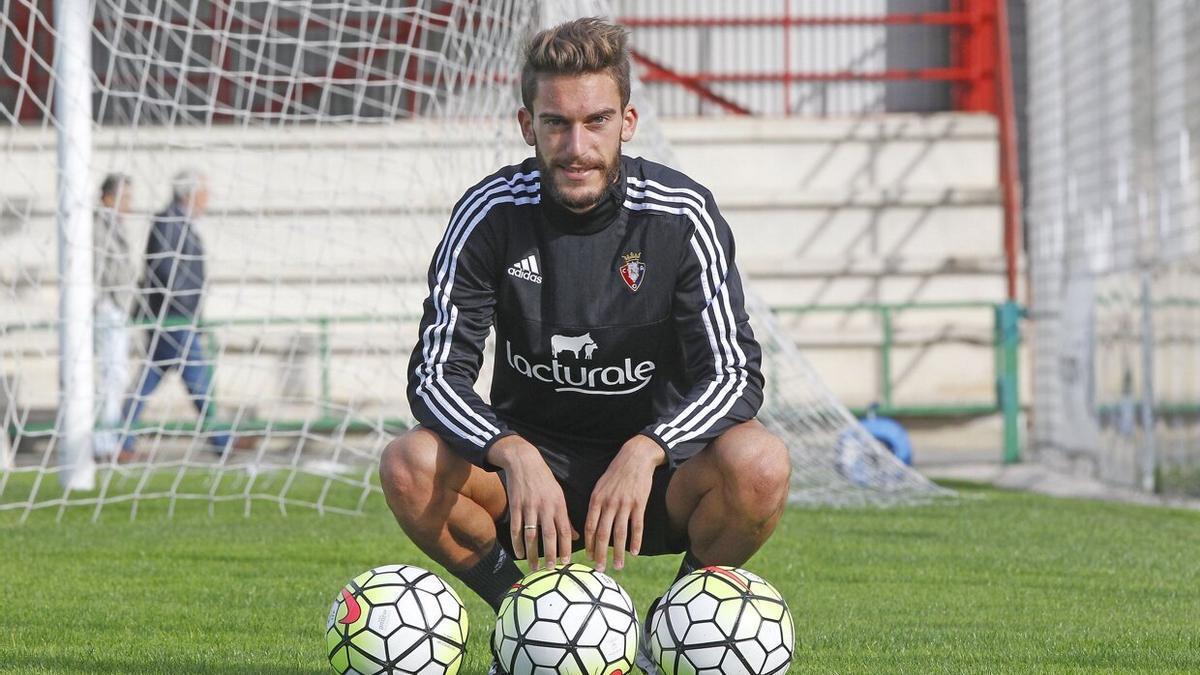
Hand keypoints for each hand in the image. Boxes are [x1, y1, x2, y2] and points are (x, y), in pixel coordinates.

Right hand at [487, 435, 575, 570]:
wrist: (524, 461)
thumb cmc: (544, 480)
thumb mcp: (559, 495)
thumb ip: (566, 517)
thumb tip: (577, 537)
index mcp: (559, 504)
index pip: (565, 530)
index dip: (566, 547)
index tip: (566, 562)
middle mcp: (545, 506)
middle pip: (549, 535)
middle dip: (551, 554)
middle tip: (551, 569)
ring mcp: (529, 506)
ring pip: (531, 535)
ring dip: (533, 553)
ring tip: (534, 566)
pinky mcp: (515, 505)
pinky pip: (516, 528)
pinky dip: (517, 543)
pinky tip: (519, 553)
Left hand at [585, 435, 666, 571]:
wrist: (634, 457)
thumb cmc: (615, 473)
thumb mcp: (600, 486)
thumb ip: (595, 505)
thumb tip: (590, 526)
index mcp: (596, 499)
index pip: (589, 527)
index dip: (588, 544)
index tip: (588, 558)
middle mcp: (609, 503)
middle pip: (602, 534)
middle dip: (600, 554)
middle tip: (599, 569)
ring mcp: (624, 504)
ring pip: (619, 534)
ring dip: (618, 552)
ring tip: (617, 566)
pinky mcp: (639, 503)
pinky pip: (636, 526)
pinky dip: (635, 541)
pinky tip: (634, 552)